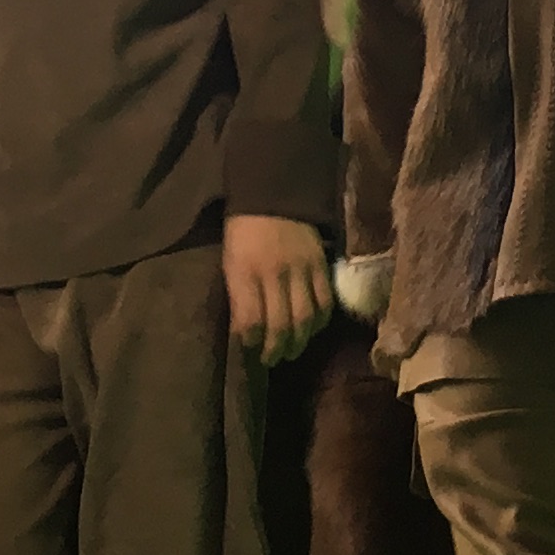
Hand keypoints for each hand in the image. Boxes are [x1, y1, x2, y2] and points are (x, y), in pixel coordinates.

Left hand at [224, 213, 331, 363]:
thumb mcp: (230, 261)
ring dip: (299, 342)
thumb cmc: (243, 232)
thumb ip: (238, 295)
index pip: (250, 320)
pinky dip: (319, 321)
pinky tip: (311, 329)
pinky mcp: (321, 265)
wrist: (273, 194)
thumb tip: (246, 332)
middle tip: (272, 360)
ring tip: (292, 351)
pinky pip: (325, 302)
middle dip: (275, 349)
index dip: (251, 341)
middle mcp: (273, 274)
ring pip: (305, 318)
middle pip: (279, 324)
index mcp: (244, 272)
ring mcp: (301, 269)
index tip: (249, 349)